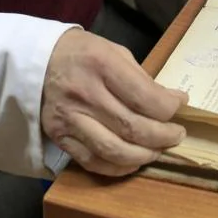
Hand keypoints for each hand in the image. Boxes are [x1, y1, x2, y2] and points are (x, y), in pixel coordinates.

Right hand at [41, 29, 188, 176]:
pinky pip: (93, 161)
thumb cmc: (82, 53)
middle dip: (163, 136)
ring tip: (157, 149)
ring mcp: (69, 118)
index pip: (145, 97)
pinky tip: (132, 161)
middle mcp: (85, 93)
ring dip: (144, 155)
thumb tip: (171, 101)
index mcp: (102, 64)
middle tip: (177, 134)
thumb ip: (141, 77)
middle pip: (133, 127)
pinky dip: (118, 167)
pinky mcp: (59, 136)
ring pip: (114, 150)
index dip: (170, 108)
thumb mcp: (113, 50)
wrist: (36, 61)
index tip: (180, 106)